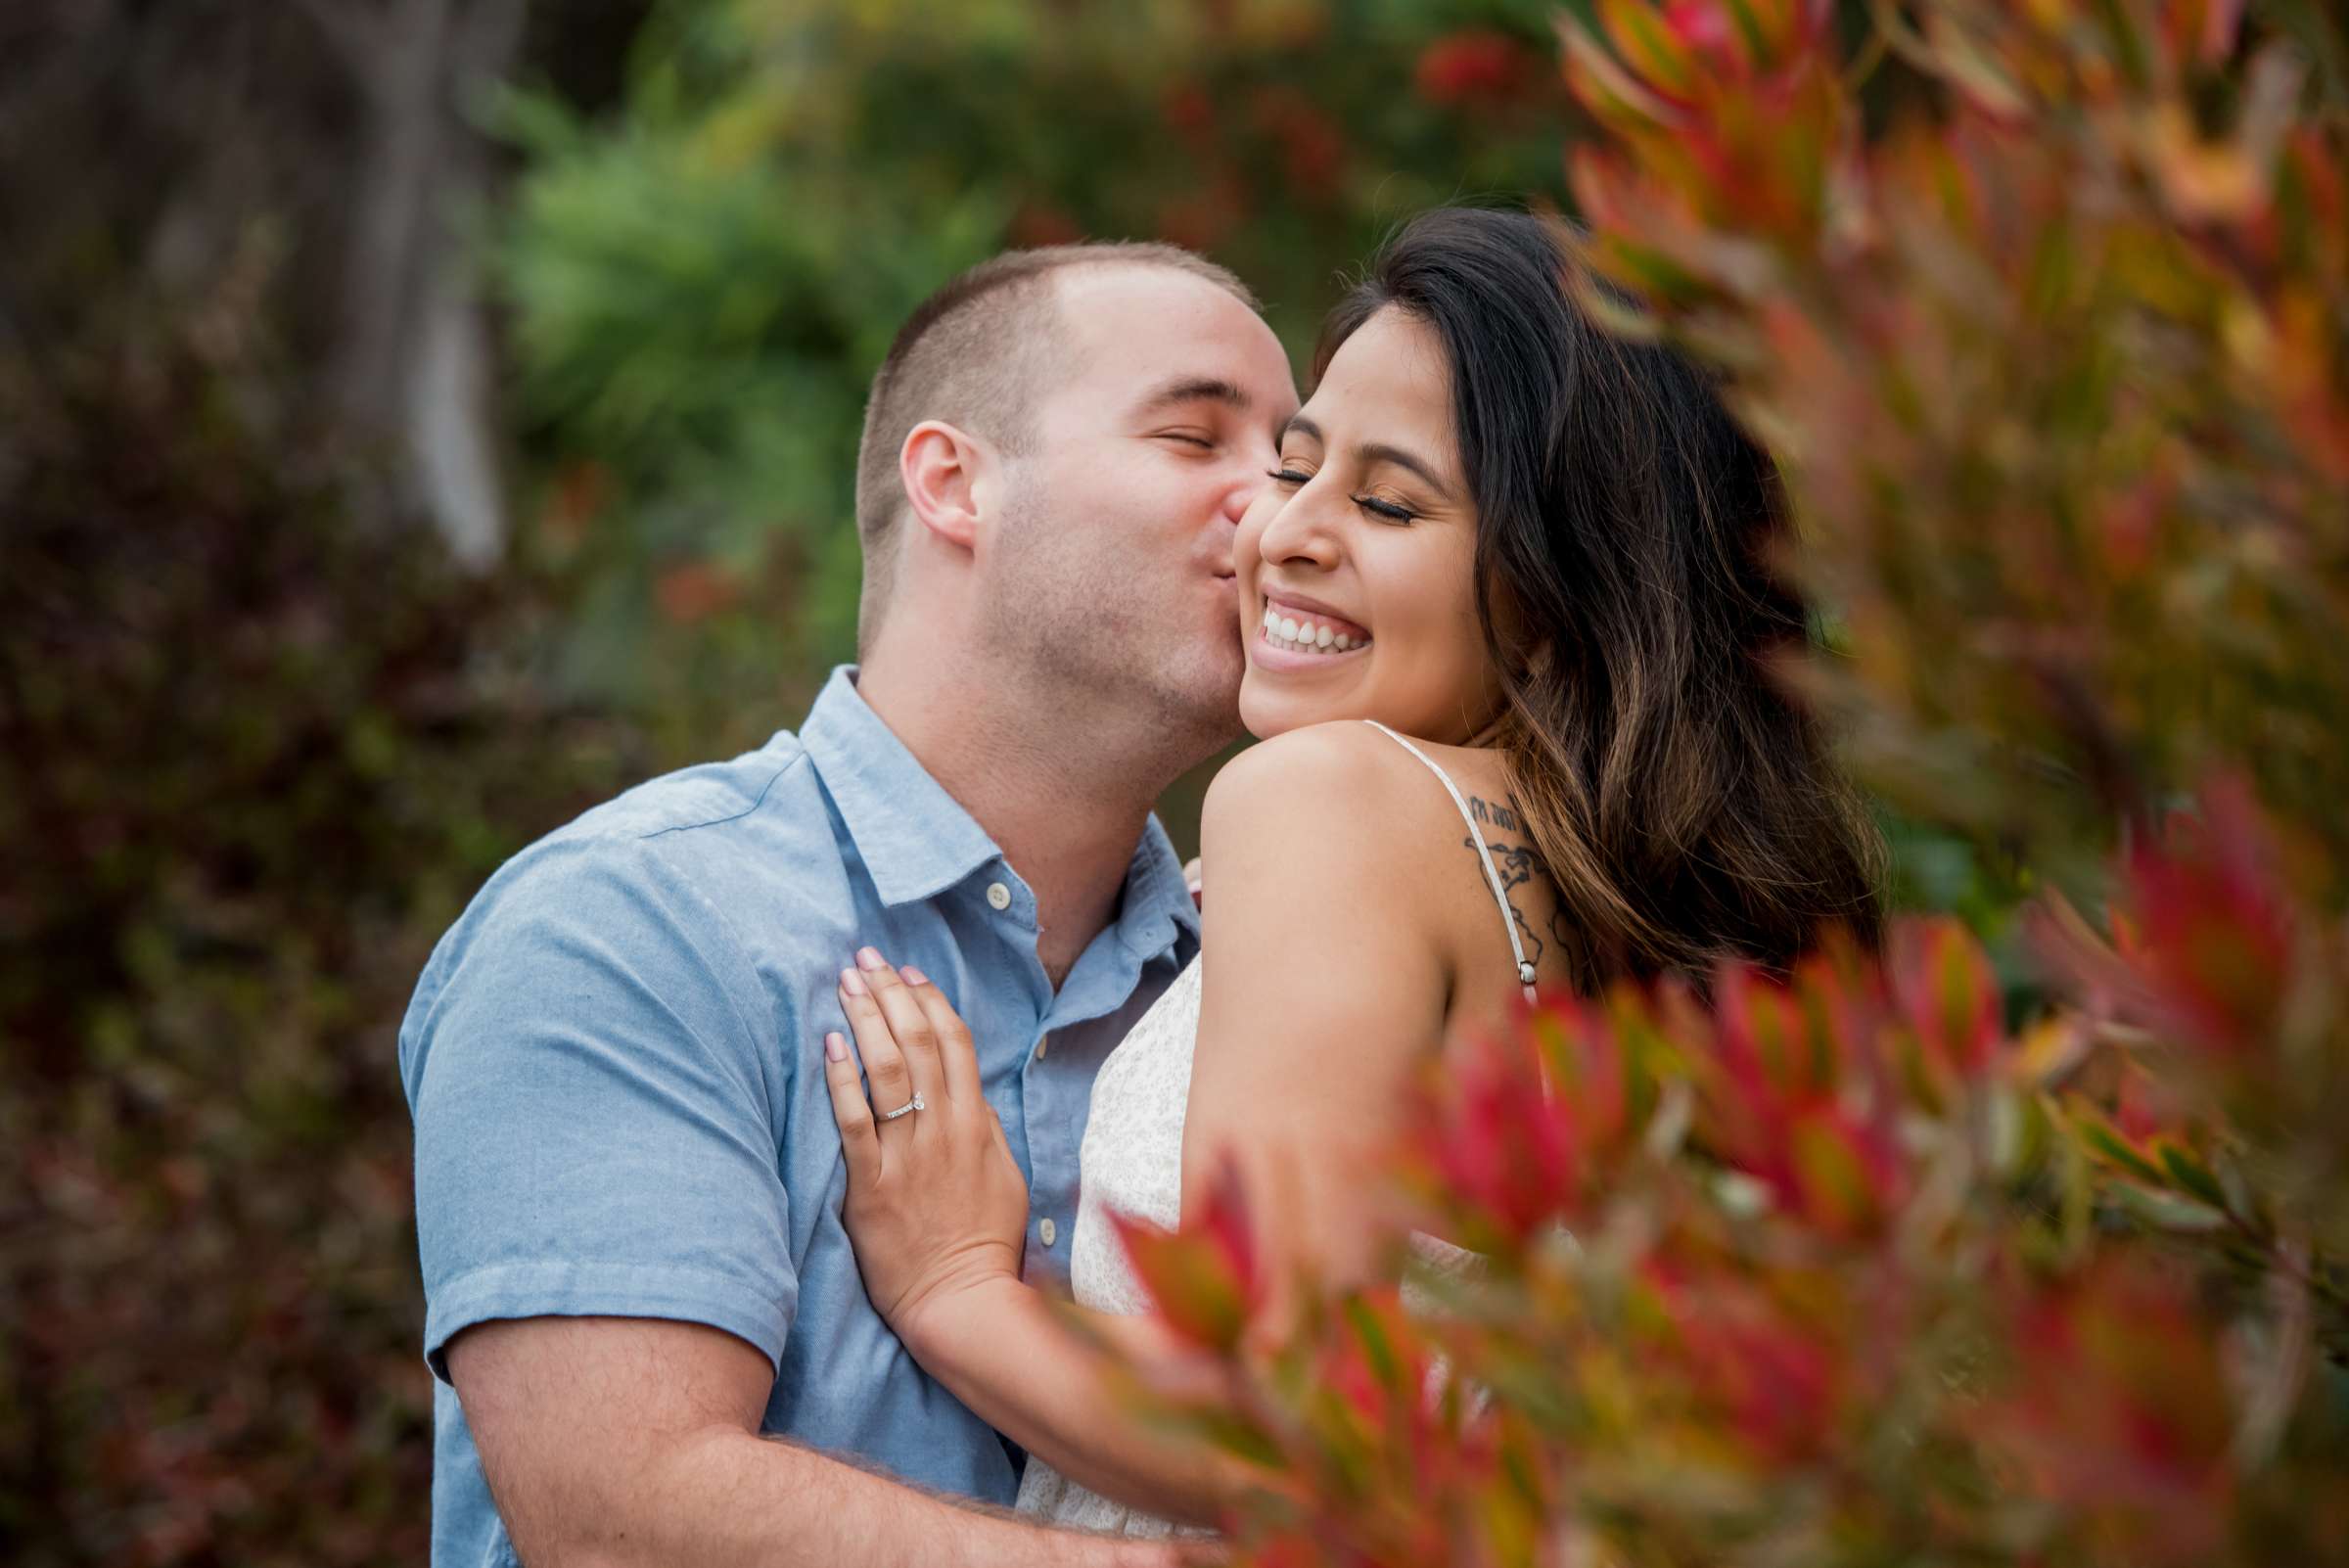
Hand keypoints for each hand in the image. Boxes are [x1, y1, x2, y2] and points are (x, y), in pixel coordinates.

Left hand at [823, 949, 1029, 1351]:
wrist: (963, 1301)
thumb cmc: (985, 1243)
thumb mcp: (1004, 1176)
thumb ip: (986, 1128)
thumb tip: (969, 1088)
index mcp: (977, 1123)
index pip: (956, 1044)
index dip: (930, 1001)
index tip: (908, 973)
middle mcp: (944, 1130)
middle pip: (919, 1044)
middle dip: (890, 995)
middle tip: (865, 960)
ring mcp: (908, 1157)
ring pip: (889, 1071)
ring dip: (865, 1020)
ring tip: (845, 983)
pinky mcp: (872, 1187)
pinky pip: (855, 1123)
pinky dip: (843, 1080)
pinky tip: (830, 1045)